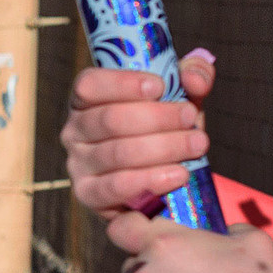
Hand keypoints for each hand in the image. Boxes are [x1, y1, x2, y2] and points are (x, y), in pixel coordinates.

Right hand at [64, 53, 215, 215]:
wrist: (158, 182)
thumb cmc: (161, 131)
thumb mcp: (178, 99)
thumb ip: (191, 78)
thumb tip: (195, 78)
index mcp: (86, 101)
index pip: (90, 85)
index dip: (123, 84)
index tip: (160, 86)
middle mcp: (74, 131)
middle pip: (110, 119)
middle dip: (157, 117)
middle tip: (190, 116)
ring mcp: (78, 164)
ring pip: (118, 153)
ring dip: (164, 147)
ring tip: (197, 144)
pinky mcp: (88, 194)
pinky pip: (117, 186)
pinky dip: (152, 179)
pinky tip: (180, 174)